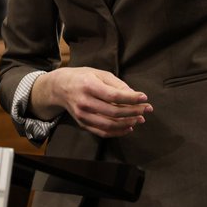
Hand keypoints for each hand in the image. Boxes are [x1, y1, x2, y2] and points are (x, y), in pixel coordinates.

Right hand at [32, 67, 151, 137]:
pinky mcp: (83, 124)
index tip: (144, 98)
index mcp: (89, 86)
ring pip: (109, 125)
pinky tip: (129, 127)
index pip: (114, 96)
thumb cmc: (83, 77)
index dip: (131, 98)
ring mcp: (83, 115)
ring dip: (128, 123)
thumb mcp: (99, 73)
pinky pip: (103, 132)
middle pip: (114, 112)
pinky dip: (118, 132)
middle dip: (134, 111)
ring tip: (140, 119)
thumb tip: (134, 96)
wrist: (60, 87)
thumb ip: (117, 84)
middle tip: (146, 109)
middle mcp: (84, 102)